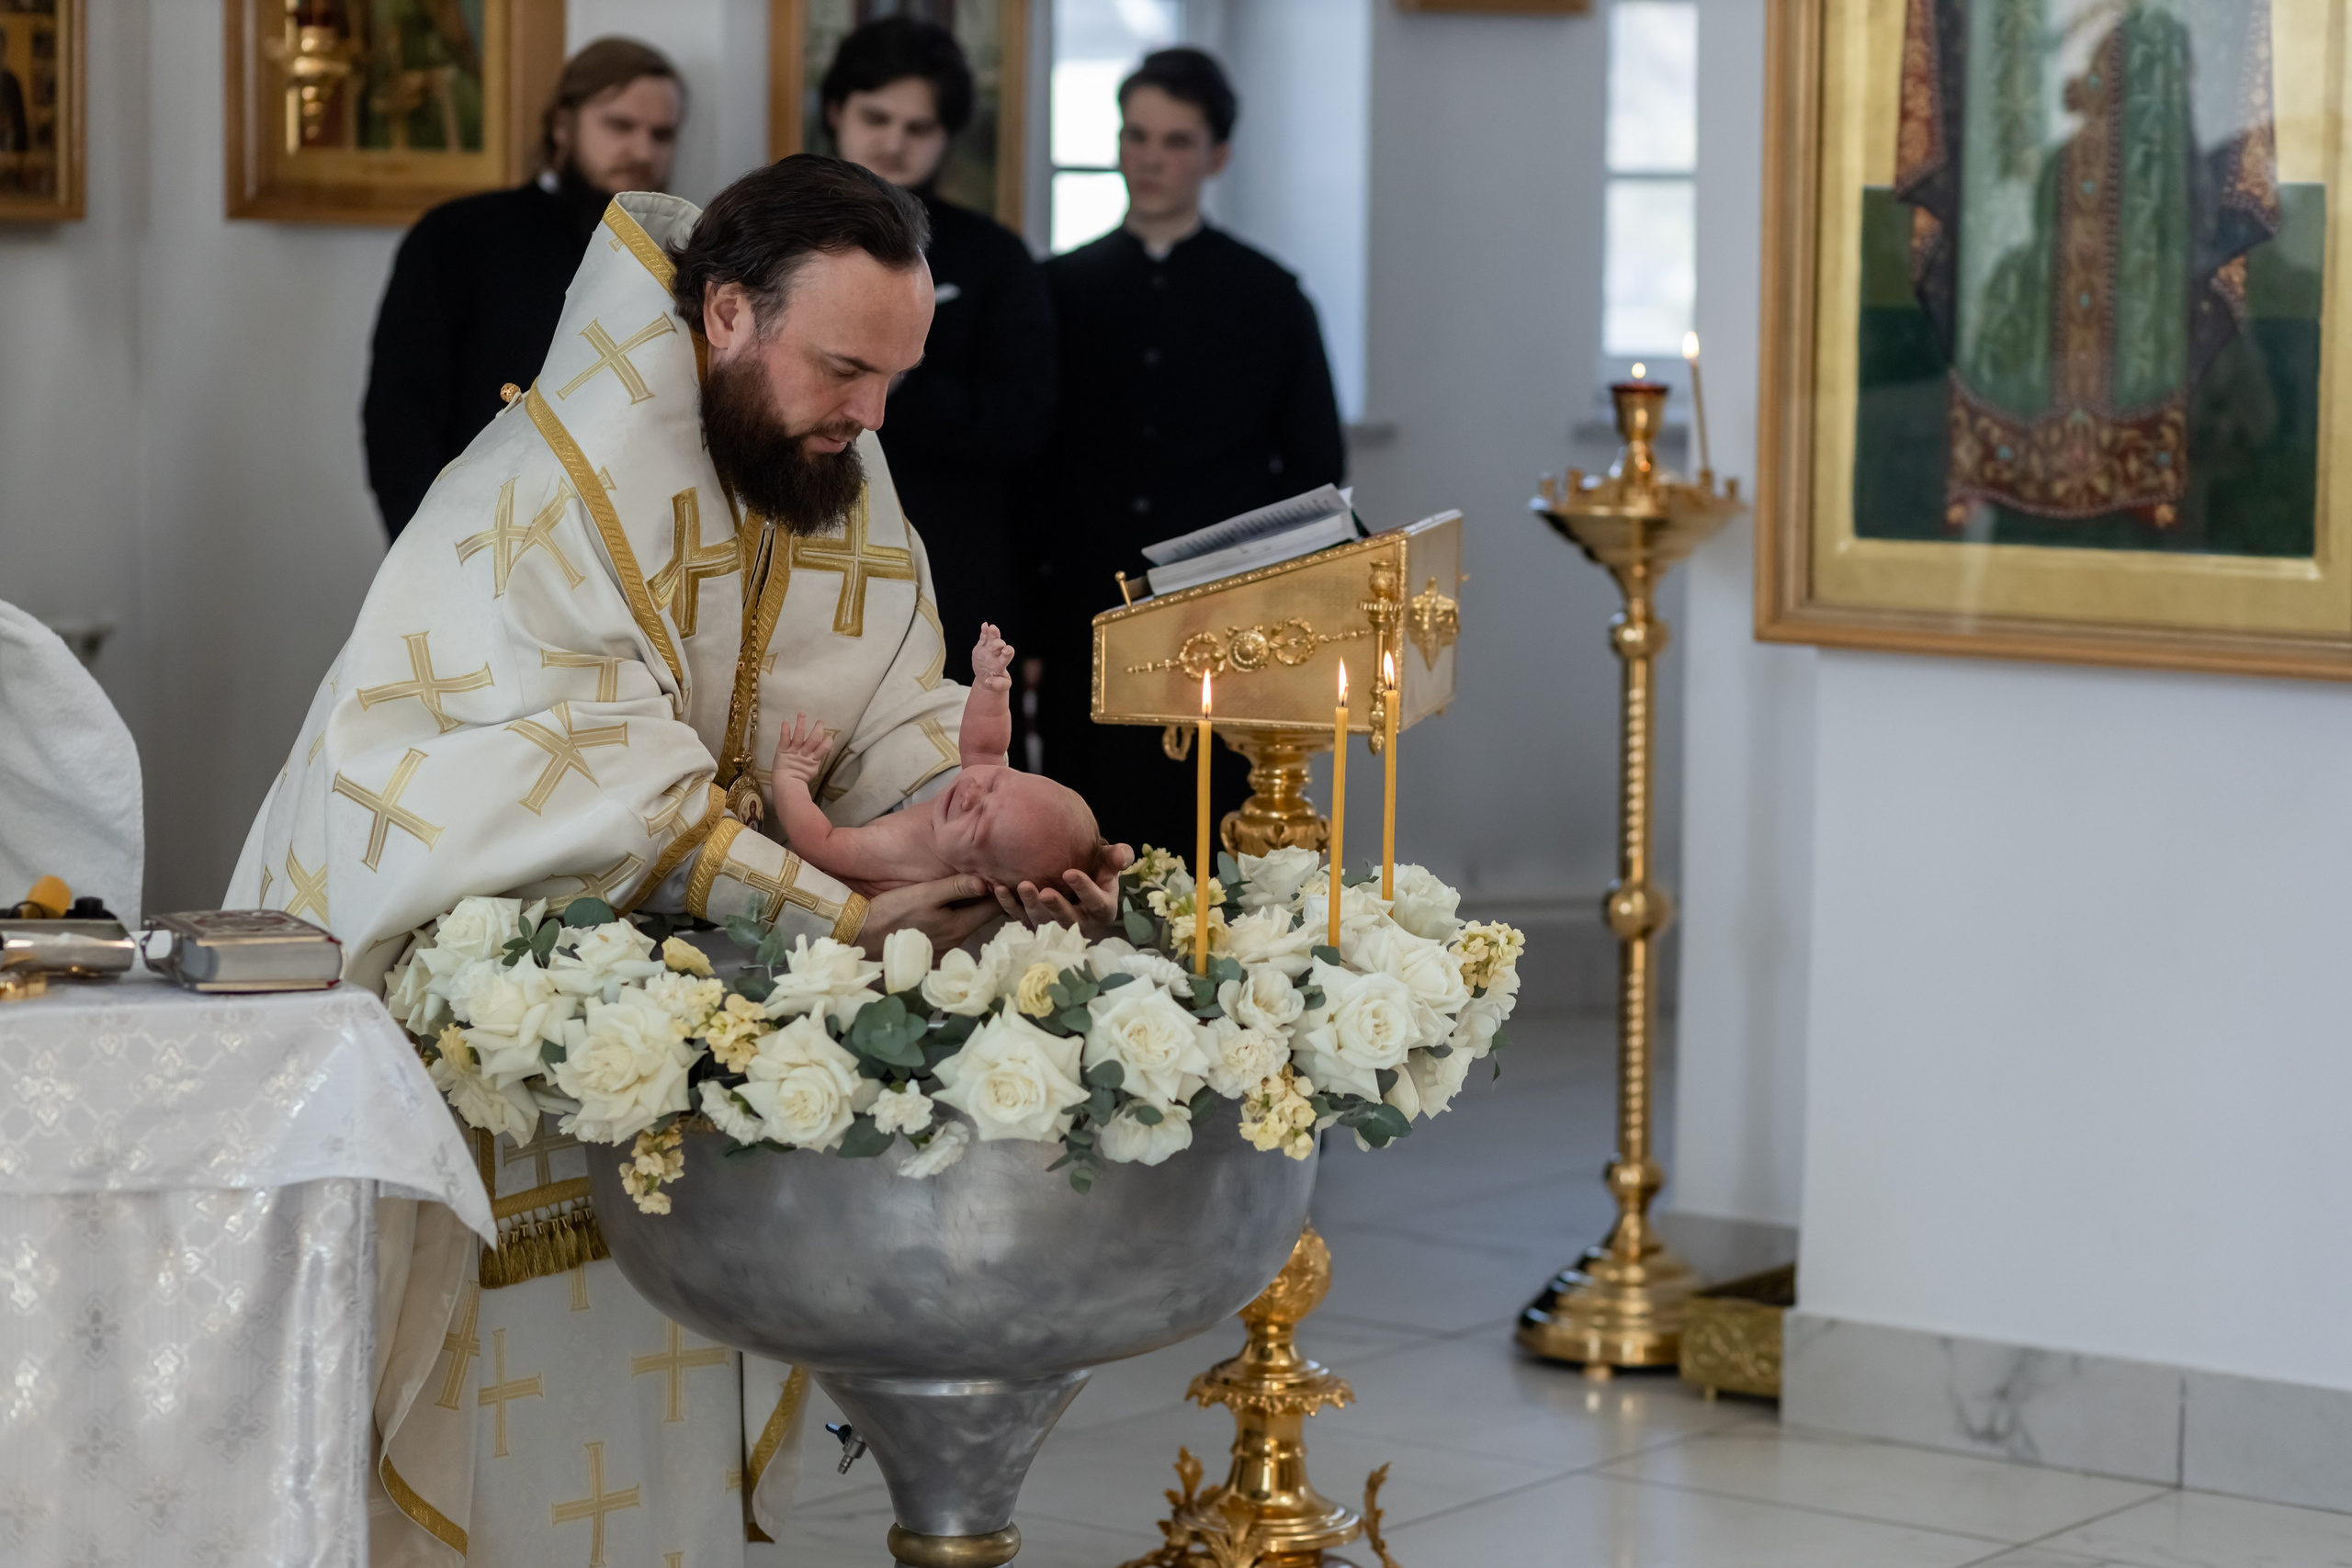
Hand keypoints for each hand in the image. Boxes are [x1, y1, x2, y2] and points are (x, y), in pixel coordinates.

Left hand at [771, 713, 831, 787]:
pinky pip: (784, 739)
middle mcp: (805, 753)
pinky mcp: (783, 750)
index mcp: (813, 759)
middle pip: (813, 739)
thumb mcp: (813, 769)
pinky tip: (785, 721)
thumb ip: (817, 759)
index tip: (829, 737)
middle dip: (818, 729)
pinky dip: (785, 730)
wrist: (786, 784)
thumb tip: (824, 749)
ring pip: (799, 736)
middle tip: (820, 721)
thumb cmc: (800, 778)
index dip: (827, 742)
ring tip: (802, 713)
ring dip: (801, 723)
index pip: (824, 748)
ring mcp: (793, 751)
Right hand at [859, 873, 1002, 956]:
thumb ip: (957, 887)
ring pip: (967, 924)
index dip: (1003, 892)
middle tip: (992, 875)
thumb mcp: (925, 894)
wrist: (861, 936)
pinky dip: (955, 919)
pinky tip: (947, 907)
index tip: (1005, 875)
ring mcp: (945, 950)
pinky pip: (952, 933)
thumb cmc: (892, 912)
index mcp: (960, 927)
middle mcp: (958, 942)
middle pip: (982, 917)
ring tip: (971, 887)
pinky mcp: (932, 953)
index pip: (994, 909)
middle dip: (989, 899)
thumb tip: (988, 883)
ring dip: (971, 908)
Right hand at [971, 623, 1013, 692]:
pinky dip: (984, 631)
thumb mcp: (998, 686)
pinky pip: (983, 637)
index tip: (1005, 651)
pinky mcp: (981, 647)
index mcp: (1002, 663)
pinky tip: (984, 625)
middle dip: (996, 643)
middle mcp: (997, 654)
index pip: (1008, 654)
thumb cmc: (995, 683)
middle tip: (991, 648)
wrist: (986, 679)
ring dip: (992, 632)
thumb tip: (989, 681)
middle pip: (1000, 644)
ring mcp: (989, 649)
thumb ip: (998, 685)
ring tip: (992, 627)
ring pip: (992, 638)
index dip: (1008, 651)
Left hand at [990, 842, 1133, 939]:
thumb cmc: (1095, 869)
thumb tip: (1121, 855)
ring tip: (1023, 886)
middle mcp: (1080, 923)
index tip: (1070, 873)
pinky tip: (1000, 889)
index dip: (1085, 890)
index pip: (1097, 904)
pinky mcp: (1034, 924)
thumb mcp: (1108, 862)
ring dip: (1032, 906)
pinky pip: (1020, 919)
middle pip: (1068, 920)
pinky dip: (1009, 906)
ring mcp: (1055, 926)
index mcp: (1102, 909)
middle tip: (1045, 891)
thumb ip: (1117, 857)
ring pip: (1043, 923)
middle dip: (1056, 906)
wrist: (1074, 879)